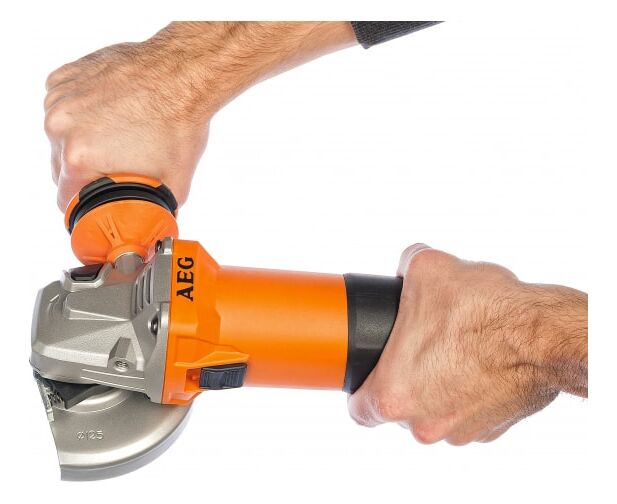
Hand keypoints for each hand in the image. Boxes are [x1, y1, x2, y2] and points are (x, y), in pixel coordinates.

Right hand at [44, 22, 355, 210]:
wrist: (183, 74)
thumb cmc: (178, 121)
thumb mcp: (175, 183)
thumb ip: (158, 209)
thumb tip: (155, 223)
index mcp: (80, 159)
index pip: (65, 198)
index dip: (82, 204)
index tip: (94, 201)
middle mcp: (62, 128)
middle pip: (62, 168)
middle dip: (86, 172)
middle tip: (115, 165)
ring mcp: (60, 99)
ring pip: (62, 136)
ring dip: (83, 140)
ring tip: (119, 134)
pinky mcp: (65, 78)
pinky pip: (64, 106)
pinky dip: (82, 112)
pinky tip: (110, 112)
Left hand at [348, 244, 587, 443]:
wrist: (544, 335)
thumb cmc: (482, 309)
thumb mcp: (427, 268)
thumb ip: (404, 267)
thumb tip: (407, 265)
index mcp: (393, 395)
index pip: (359, 409)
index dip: (361, 390)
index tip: (370, 373)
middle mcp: (423, 423)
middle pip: (399, 408)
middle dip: (405, 379)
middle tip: (418, 348)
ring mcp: (461, 431)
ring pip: (434, 411)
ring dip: (437, 386)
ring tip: (453, 350)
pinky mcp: (491, 430)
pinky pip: (467, 413)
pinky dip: (468, 393)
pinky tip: (478, 363)